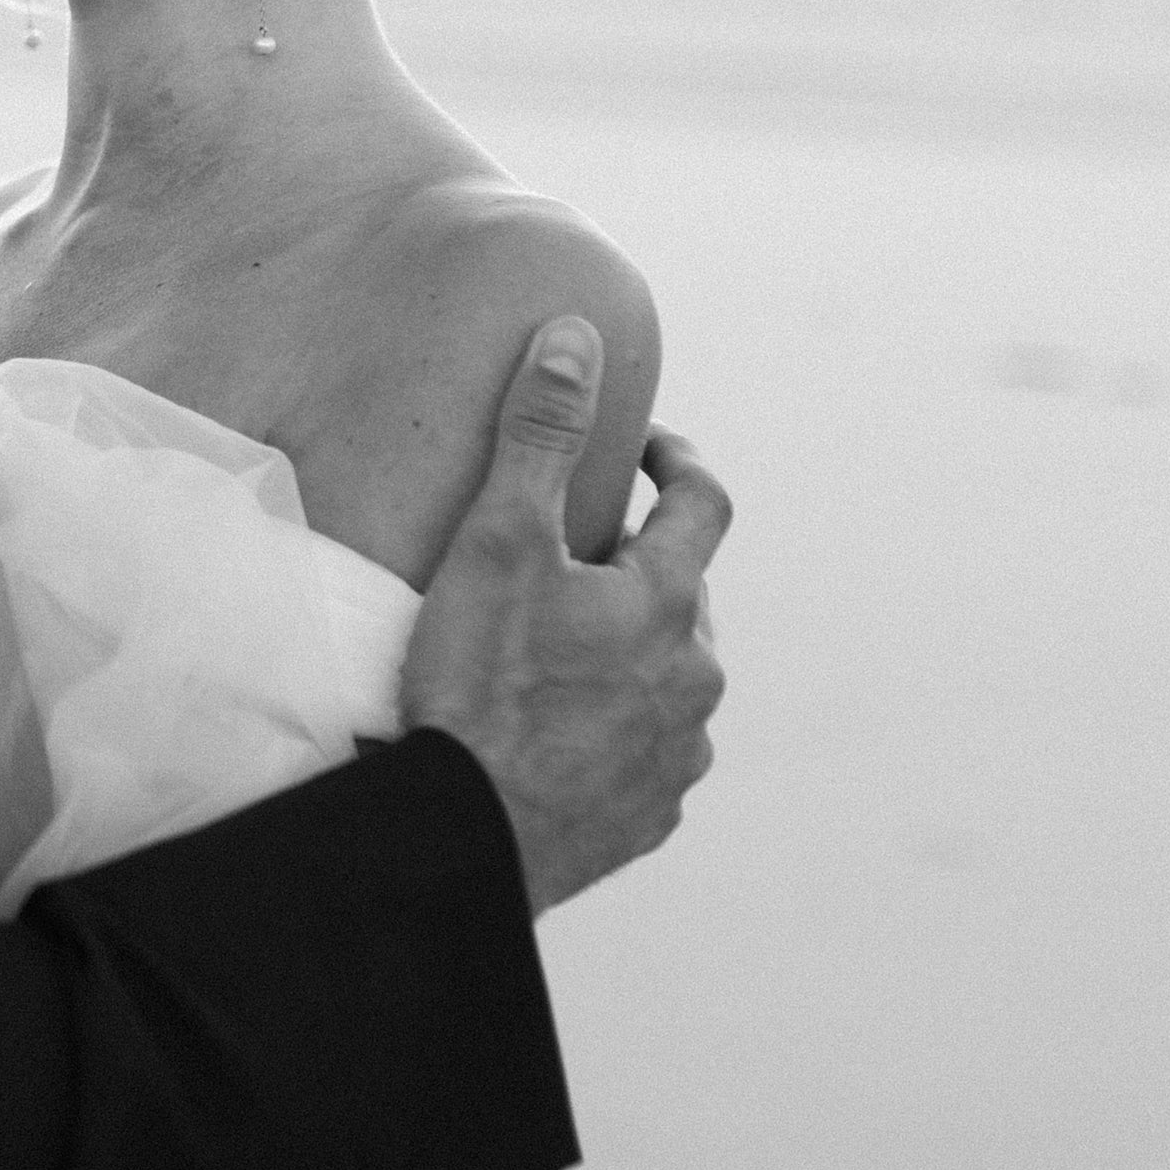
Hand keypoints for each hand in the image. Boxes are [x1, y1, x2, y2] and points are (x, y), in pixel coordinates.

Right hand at [396, 317, 730, 915]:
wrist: (466, 833)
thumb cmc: (480, 683)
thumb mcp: (499, 541)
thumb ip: (539, 435)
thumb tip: (578, 337)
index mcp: (667, 602)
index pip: (704, 503)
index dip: (676, 461)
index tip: (642, 447)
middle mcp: (695, 677)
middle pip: (684, 596)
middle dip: (638, 568)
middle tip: (569, 558)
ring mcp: (678, 754)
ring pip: (670, 681)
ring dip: (631, 657)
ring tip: (557, 654)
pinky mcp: (647, 816)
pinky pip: (646, 756)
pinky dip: (614, 732)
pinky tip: (557, 735)